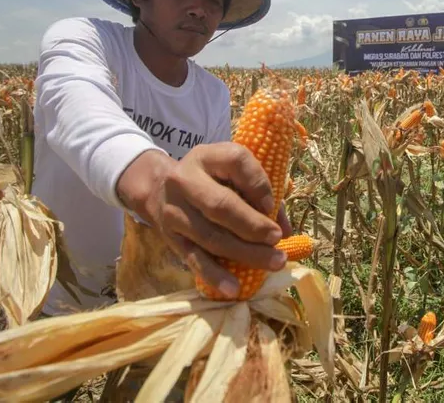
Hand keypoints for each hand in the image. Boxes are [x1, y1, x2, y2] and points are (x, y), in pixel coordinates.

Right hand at [116, 143, 292, 296]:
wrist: (159, 189)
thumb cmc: (210, 180)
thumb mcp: (231, 173)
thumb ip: (260, 194)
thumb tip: (284, 230)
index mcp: (207, 157)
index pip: (236, 161)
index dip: (258, 184)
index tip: (272, 206)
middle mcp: (185, 180)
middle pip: (221, 205)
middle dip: (253, 225)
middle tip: (276, 240)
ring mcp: (175, 211)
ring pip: (211, 236)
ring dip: (246, 253)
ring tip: (274, 263)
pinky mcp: (171, 238)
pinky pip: (194, 258)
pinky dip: (215, 275)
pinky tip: (234, 288)